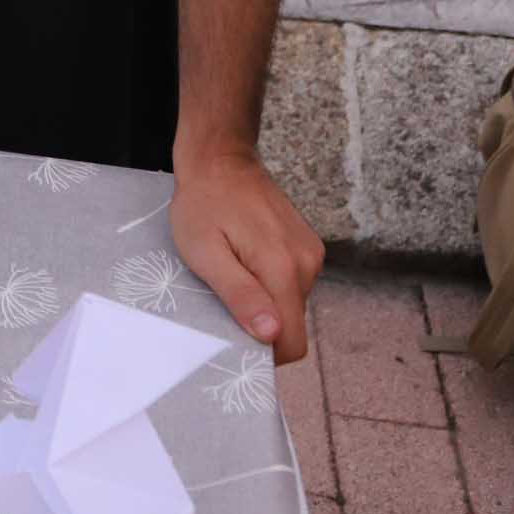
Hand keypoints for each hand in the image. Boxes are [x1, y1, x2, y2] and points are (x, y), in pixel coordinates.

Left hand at [172, 144, 322, 361]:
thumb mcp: (205, 253)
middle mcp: (307, 263)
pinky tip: (246, 261)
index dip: (266, 354)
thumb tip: (272, 334)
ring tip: (233, 273)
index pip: (293, 342)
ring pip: (292, 304)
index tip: (234, 337)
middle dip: (262, 325)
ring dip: (266, 302)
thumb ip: (240, 295)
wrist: (220, 160)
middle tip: (225, 300)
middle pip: (293, 325)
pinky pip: (293, 283)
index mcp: (283, 268)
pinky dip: (272, 284)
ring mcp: (310, 253)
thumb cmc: (203, 205)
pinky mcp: (307, 245)